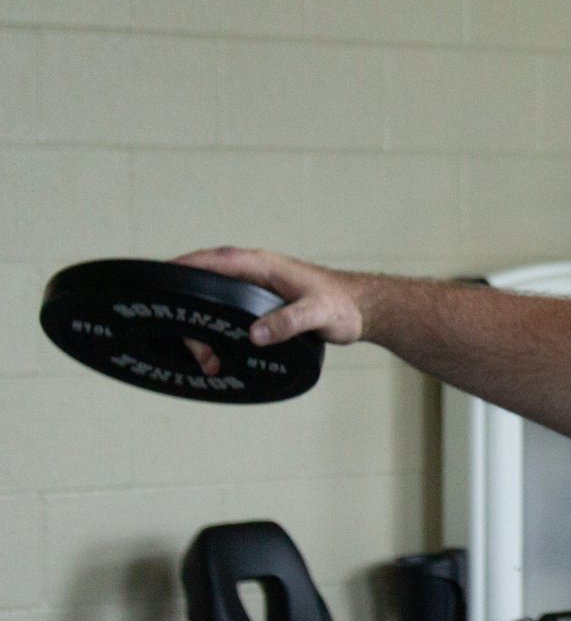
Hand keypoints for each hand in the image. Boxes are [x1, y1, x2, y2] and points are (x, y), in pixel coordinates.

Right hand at [172, 248, 367, 353]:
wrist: (361, 309)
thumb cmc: (343, 305)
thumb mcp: (319, 314)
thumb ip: (290, 322)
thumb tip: (256, 334)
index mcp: (263, 266)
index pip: (215, 259)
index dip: (185, 266)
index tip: (160, 277)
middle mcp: (255, 274)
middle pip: (206, 286)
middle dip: (193, 314)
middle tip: (198, 349)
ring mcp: (256, 289)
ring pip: (215, 304)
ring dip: (205, 330)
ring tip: (209, 361)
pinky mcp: (260, 305)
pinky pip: (227, 313)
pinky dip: (216, 332)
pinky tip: (215, 354)